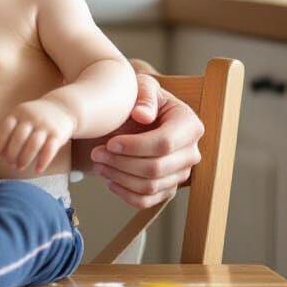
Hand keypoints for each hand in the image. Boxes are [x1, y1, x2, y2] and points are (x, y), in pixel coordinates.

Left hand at [0, 98, 75, 172]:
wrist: (62, 108)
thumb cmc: (36, 116)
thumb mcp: (21, 116)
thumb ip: (9, 126)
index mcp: (19, 113)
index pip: (6, 128)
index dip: (0, 142)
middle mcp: (31, 118)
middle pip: (19, 138)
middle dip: (12, 154)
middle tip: (9, 164)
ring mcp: (45, 125)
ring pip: (33, 145)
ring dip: (25, 159)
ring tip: (19, 167)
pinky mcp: (58, 134)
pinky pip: (50, 150)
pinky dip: (43, 162)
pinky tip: (37, 170)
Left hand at [88, 73, 202, 207]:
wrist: (136, 113)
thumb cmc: (139, 98)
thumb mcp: (142, 86)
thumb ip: (144, 96)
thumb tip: (143, 115)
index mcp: (189, 125)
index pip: (165, 144)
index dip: (135, 147)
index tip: (110, 143)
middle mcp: (190, 152)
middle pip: (156, 168)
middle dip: (121, 163)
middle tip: (95, 153)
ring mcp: (180, 173)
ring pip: (150, 186)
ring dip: (119, 177)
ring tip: (98, 163)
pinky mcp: (168, 187)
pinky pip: (148, 200)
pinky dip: (125, 194)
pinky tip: (109, 180)